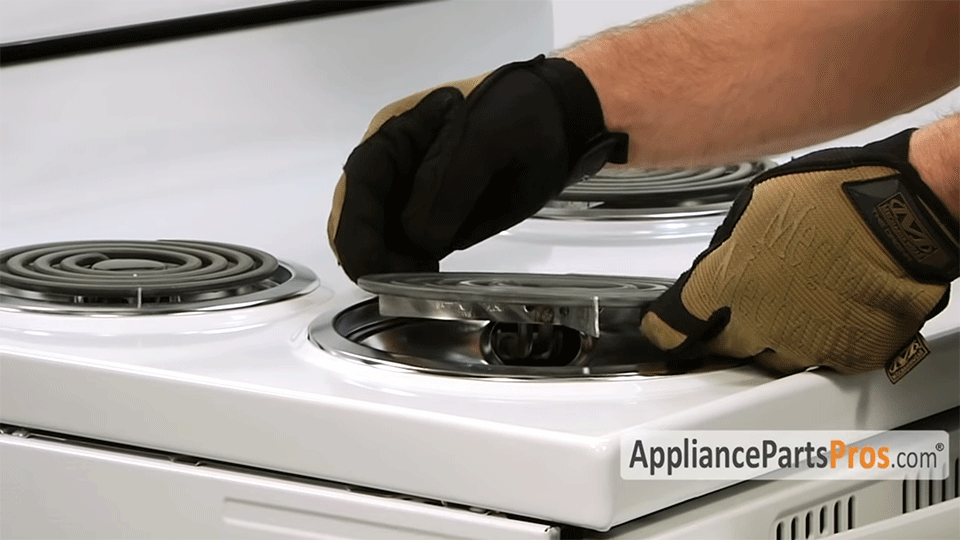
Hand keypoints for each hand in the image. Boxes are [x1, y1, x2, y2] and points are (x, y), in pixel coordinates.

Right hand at [328, 56, 626, 281]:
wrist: (562, 123)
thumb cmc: (525, 116)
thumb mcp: (487, 137)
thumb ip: (450, 184)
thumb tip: (418, 236)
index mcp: (397, 132)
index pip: (361, 181)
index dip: (357, 225)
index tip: (367, 266)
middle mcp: (397, 165)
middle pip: (361, 212)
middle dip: (368, 250)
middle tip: (390, 283)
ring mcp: (414, 194)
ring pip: (380, 235)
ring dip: (387, 264)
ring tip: (413, 282)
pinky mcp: (437, 218)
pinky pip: (410, 247)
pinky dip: (408, 267)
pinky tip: (424, 278)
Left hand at [640, 129, 958, 375]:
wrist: (904, 212)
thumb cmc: (836, 194)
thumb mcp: (758, 205)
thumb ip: (729, 248)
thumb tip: (720, 264)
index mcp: (727, 281)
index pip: (672, 324)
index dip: (660, 332)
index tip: (659, 335)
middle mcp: (757, 321)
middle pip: (718, 349)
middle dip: (716, 338)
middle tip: (725, 322)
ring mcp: (802, 345)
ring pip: (767, 362)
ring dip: (767, 345)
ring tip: (786, 314)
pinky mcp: (845, 358)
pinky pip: (819, 364)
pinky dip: (817, 348)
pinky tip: (825, 321)